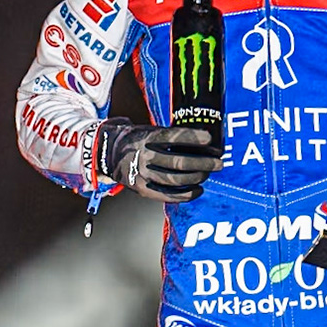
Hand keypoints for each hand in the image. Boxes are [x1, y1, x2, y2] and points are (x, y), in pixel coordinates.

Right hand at [102, 121, 219, 202]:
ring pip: (176, 180)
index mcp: (146, 138)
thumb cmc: (136, 140)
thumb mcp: (148, 130)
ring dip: (197, 178)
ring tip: (207, 174)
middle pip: (179, 162)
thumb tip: (202, 142)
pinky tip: (198, 190)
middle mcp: (143, 156)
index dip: (193, 138)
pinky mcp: (142, 190)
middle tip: (218, 163)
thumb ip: (170, 136)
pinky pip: (168, 196)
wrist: (108, 154)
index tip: (209, 139)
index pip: (173, 137)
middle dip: (203, 163)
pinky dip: (186, 195)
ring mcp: (142, 175)